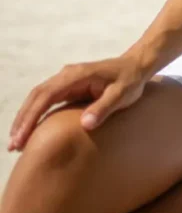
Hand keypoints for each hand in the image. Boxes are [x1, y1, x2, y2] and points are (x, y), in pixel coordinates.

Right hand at [8, 54, 149, 151]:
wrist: (136, 66)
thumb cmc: (130, 80)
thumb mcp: (122, 95)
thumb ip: (104, 108)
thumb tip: (85, 124)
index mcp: (76, 75)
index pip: (46, 95)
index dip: (31, 116)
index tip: (22, 136)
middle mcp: (67, 75)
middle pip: (36, 96)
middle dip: (23, 120)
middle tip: (13, 145)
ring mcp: (67, 80)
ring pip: (38, 97)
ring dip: (26, 117)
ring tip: (16, 142)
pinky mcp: (69, 87)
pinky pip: (47, 100)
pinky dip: (35, 114)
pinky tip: (30, 130)